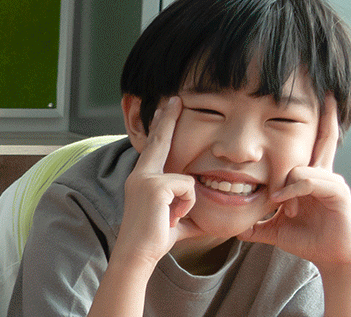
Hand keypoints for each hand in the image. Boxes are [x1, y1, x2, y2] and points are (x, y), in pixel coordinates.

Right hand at [116, 97, 204, 264]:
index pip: (156, 148)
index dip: (162, 127)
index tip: (166, 108)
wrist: (137, 253)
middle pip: (160, 141)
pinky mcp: (155, 186)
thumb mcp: (178, 219)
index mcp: (143, 178)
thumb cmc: (155, 239)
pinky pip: (187, 189)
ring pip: (186, 180)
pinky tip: (171, 217)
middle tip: (175, 97)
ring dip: (186, 204)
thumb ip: (190, 210)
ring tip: (171, 218)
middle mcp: (141, 174)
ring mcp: (146, 178)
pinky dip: (186, 206)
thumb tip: (213, 216)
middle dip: (167, 118)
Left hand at [239, 94, 350, 270]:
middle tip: (325, 93)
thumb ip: (253, 221)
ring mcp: (331, 182)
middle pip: (324, 139)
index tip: (304, 103)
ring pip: (301, 165)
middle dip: (325, 116)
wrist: (332, 257)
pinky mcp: (337, 193)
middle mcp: (321, 174)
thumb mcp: (272, 227)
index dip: (308, 125)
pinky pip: (309, 181)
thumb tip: (230, 224)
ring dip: (285, 182)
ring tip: (276, 201)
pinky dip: (293, 190)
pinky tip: (284, 202)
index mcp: (307, 177)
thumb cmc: (306, 239)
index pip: (308, 144)